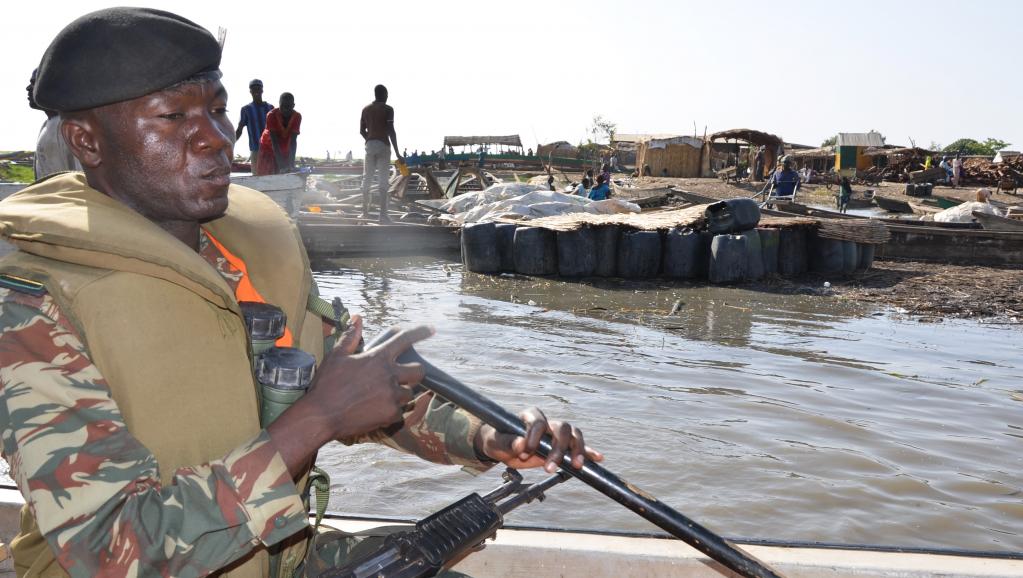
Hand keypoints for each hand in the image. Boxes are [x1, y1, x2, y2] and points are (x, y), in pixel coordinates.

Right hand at [305, 315, 431, 439]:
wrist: (321, 416)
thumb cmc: (327, 384)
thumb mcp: (336, 356)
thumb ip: (351, 336)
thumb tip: (358, 317)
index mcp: (378, 358)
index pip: (405, 339)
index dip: (420, 332)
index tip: (431, 329)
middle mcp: (389, 375)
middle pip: (419, 370)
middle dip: (415, 371)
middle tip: (403, 375)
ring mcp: (392, 396)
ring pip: (409, 393)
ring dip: (399, 394)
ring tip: (379, 397)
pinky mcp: (391, 414)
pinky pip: (399, 412)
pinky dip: (390, 411)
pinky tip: (374, 411)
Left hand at [475, 407, 602, 472]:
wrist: (503, 447)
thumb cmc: (498, 440)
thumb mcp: (497, 442)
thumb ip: (507, 443)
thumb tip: (519, 443)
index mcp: (530, 417)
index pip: (538, 421)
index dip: (534, 436)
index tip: (525, 451)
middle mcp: (547, 422)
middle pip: (561, 428)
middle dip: (558, 448)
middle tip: (549, 468)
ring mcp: (556, 434)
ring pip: (573, 435)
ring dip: (576, 450)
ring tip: (575, 465)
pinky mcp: (562, 447)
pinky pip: (578, 447)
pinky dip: (588, 451)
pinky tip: (597, 458)